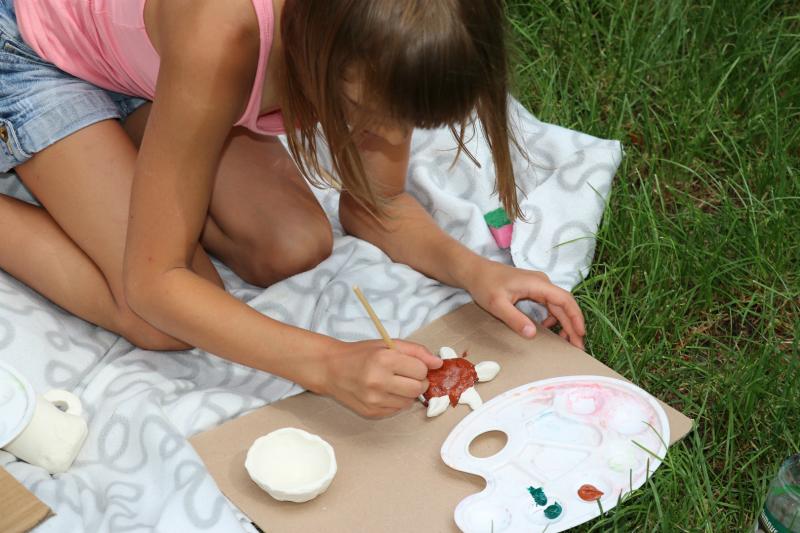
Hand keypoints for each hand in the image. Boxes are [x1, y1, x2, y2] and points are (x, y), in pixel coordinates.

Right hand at [320, 339, 442, 417]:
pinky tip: (384, 391)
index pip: (421, 370)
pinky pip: (397, 409)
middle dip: (418, 381)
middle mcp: (379, 381)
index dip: (420, 366)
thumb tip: (438, 363)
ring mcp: (374, 400)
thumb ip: (416, 351)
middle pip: (418, 388)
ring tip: (394, 382)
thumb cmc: (361, 354)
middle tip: (406, 374)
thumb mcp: (388, 344)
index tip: (411, 364)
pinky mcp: (372, 412)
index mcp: (384, 359)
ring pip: (409, 401)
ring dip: (407, 392)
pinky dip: (396, 401)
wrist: (331, 369)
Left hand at [466, 260, 585, 348]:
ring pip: (558, 305)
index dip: (575, 317)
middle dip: (572, 325)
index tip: (580, 334)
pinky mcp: (532, 290)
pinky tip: (548, 329)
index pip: (564, 300)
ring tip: (567, 341)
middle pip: (564, 305)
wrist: (475, 271)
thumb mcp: (497, 304)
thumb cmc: (485, 284)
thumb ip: (514, 319)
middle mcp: (542, 283)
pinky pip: (549, 305)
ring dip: (564, 322)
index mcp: (538, 284)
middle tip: (578, 347)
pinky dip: (553, 318)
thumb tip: (532, 334)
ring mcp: (538, 286)